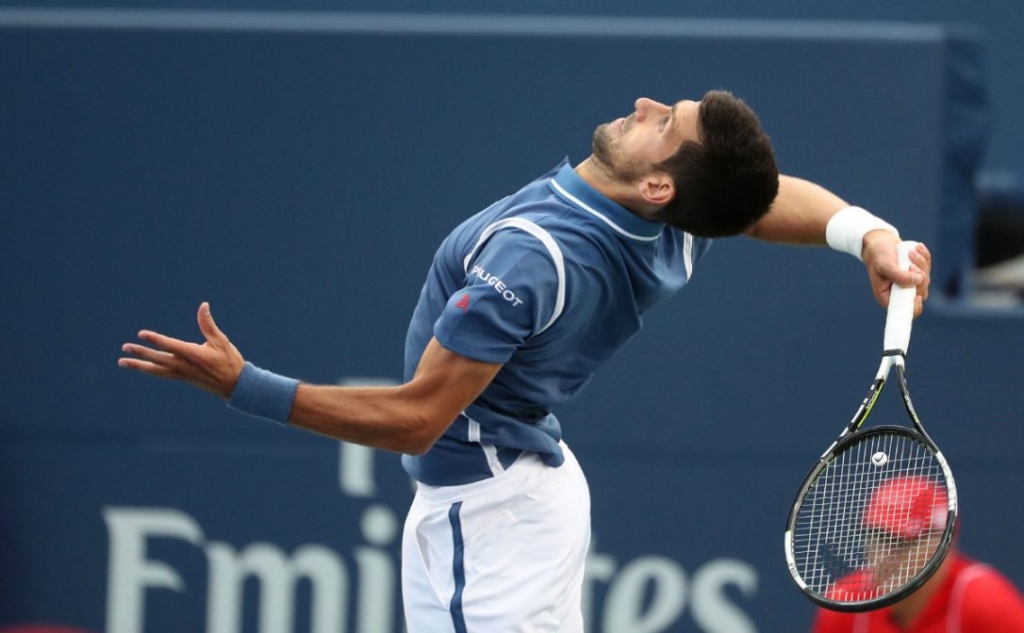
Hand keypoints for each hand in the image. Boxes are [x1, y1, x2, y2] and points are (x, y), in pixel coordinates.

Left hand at [118, 302, 245, 398]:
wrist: (235, 386)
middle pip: (159, 359)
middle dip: (141, 353)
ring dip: (139, 365)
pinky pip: (162, 374)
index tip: (142, 334)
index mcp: (195, 355)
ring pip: (156, 370)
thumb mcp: (222, 341)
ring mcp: (182, 374)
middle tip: (125, 348)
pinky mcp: (182, 378)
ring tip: (122, 362)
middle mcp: (186, 366)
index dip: (156, 340)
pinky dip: (149, 370)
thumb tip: (203, 306)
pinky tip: (140, 366)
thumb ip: (208, 324)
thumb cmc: (230, 361)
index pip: (171, 346)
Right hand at [862, 231, 930, 316]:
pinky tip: (918, 248)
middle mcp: (900, 292)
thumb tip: (918, 281)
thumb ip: (899, 275)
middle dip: (919, 277)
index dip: (914, 307)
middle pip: (920, 293)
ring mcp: (910, 282)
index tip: (917, 296)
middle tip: (911, 264)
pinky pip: (927, 267)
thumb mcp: (885, 265)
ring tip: (911, 251)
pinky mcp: (917, 272)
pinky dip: (925, 257)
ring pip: (925, 280)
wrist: (879, 242)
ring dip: (922, 264)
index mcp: (888, 296)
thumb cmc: (877, 255)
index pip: (904, 309)